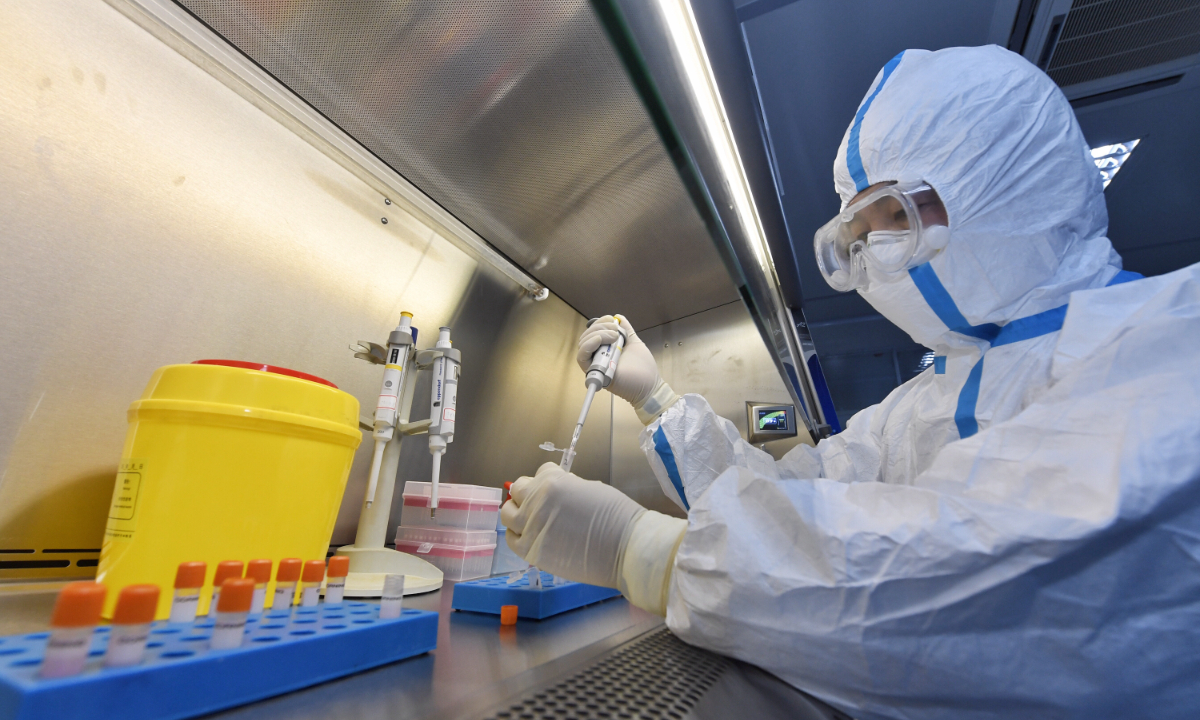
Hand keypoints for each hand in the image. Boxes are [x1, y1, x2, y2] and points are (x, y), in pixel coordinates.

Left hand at [502, 462, 644, 587]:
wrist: (624, 547)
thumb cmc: (616, 516)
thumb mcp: (591, 488)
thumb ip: (568, 486)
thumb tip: (558, 489)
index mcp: (553, 481)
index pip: (540, 473)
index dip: (548, 480)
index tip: (554, 490)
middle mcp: (536, 501)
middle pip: (518, 489)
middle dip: (528, 493)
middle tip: (538, 503)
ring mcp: (531, 526)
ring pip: (507, 513)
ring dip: (516, 512)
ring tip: (528, 518)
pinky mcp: (531, 550)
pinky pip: (511, 539)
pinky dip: (516, 534)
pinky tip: (527, 535)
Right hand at [576, 315, 659, 407]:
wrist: (649, 385)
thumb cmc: (644, 368)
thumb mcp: (634, 342)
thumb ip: (626, 330)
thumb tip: (618, 317)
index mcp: (606, 348)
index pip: (594, 332)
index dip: (600, 322)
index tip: (612, 320)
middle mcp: (599, 355)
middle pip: (587, 336)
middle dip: (599, 327)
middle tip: (615, 331)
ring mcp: (596, 364)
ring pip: (583, 344)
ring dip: (596, 334)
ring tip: (613, 336)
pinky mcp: (595, 372)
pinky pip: (582, 357)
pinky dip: (588, 345)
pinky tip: (599, 340)